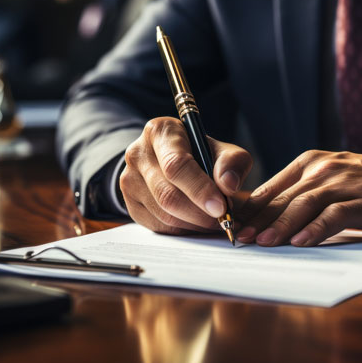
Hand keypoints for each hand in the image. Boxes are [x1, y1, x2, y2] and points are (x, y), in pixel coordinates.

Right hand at [120, 117, 252, 234]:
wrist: (173, 161)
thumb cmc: (200, 154)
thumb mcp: (222, 150)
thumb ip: (232, 162)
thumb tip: (228, 185)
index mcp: (161, 132)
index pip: (176, 165)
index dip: (200, 189)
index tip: (221, 207)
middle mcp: (138, 153)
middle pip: (167, 194)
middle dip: (200, 213)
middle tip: (223, 219)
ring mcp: (130, 180)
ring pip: (164, 214)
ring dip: (194, 224)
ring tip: (214, 221)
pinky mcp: (131, 204)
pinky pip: (158, 227)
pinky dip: (183, 230)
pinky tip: (198, 224)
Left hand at [236, 149, 361, 246]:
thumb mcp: (335, 181)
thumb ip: (307, 194)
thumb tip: (271, 220)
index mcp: (312, 163)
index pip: (272, 188)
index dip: (250, 209)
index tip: (230, 225)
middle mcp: (324, 169)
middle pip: (283, 197)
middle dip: (257, 220)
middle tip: (236, 238)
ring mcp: (345, 183)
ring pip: (304, 204)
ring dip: (280, 224)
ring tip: (261, 242)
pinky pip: (335, 215)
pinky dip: (316, 229)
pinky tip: (301, 242)